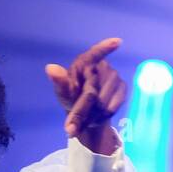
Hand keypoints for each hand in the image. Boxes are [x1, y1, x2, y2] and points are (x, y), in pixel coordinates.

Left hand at [45, 37, 128, 152]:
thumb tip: (50, 68)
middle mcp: (101, 66)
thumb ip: (59, 82)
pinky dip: (104, 116)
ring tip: (86, 118)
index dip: (105, 48)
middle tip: (70, 129)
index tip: (117, 42)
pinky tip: (98, 116)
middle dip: (82, 111)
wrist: (87, 114)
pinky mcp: (123, 88)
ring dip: (92, 115)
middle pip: (92, 91)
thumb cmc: (72, 98)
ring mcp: (114, 76)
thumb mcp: (63, 92)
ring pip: (102, 102)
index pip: (95, 53)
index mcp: (84, 62)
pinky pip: (113, 106)